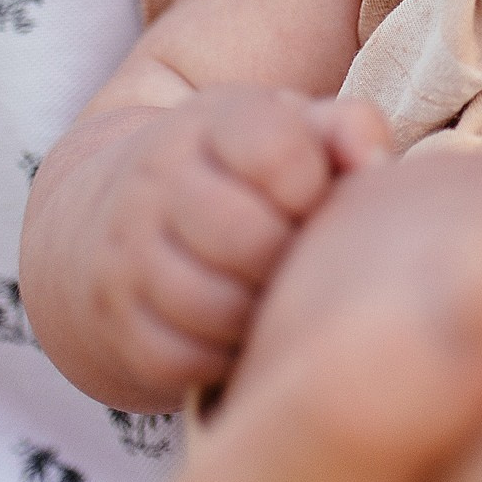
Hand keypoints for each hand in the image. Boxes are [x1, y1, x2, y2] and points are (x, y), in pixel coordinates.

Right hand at [32, 88, 391, 406]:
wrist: (105, 222)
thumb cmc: (237, 180)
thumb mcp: (285, 132)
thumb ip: (344, 130)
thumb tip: (377, 164)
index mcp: (213, 123)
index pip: (273, 149)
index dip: (312, 186)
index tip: (313, 199)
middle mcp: (158, 183)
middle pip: (247, 237)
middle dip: (290, 258)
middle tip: (301, 262)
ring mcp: (128, 255)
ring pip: (215, 305)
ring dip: (261, 314)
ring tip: (276, 299)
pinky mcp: (117, 323)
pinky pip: (183, 358)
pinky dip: (224, 358)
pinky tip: (240, 335)